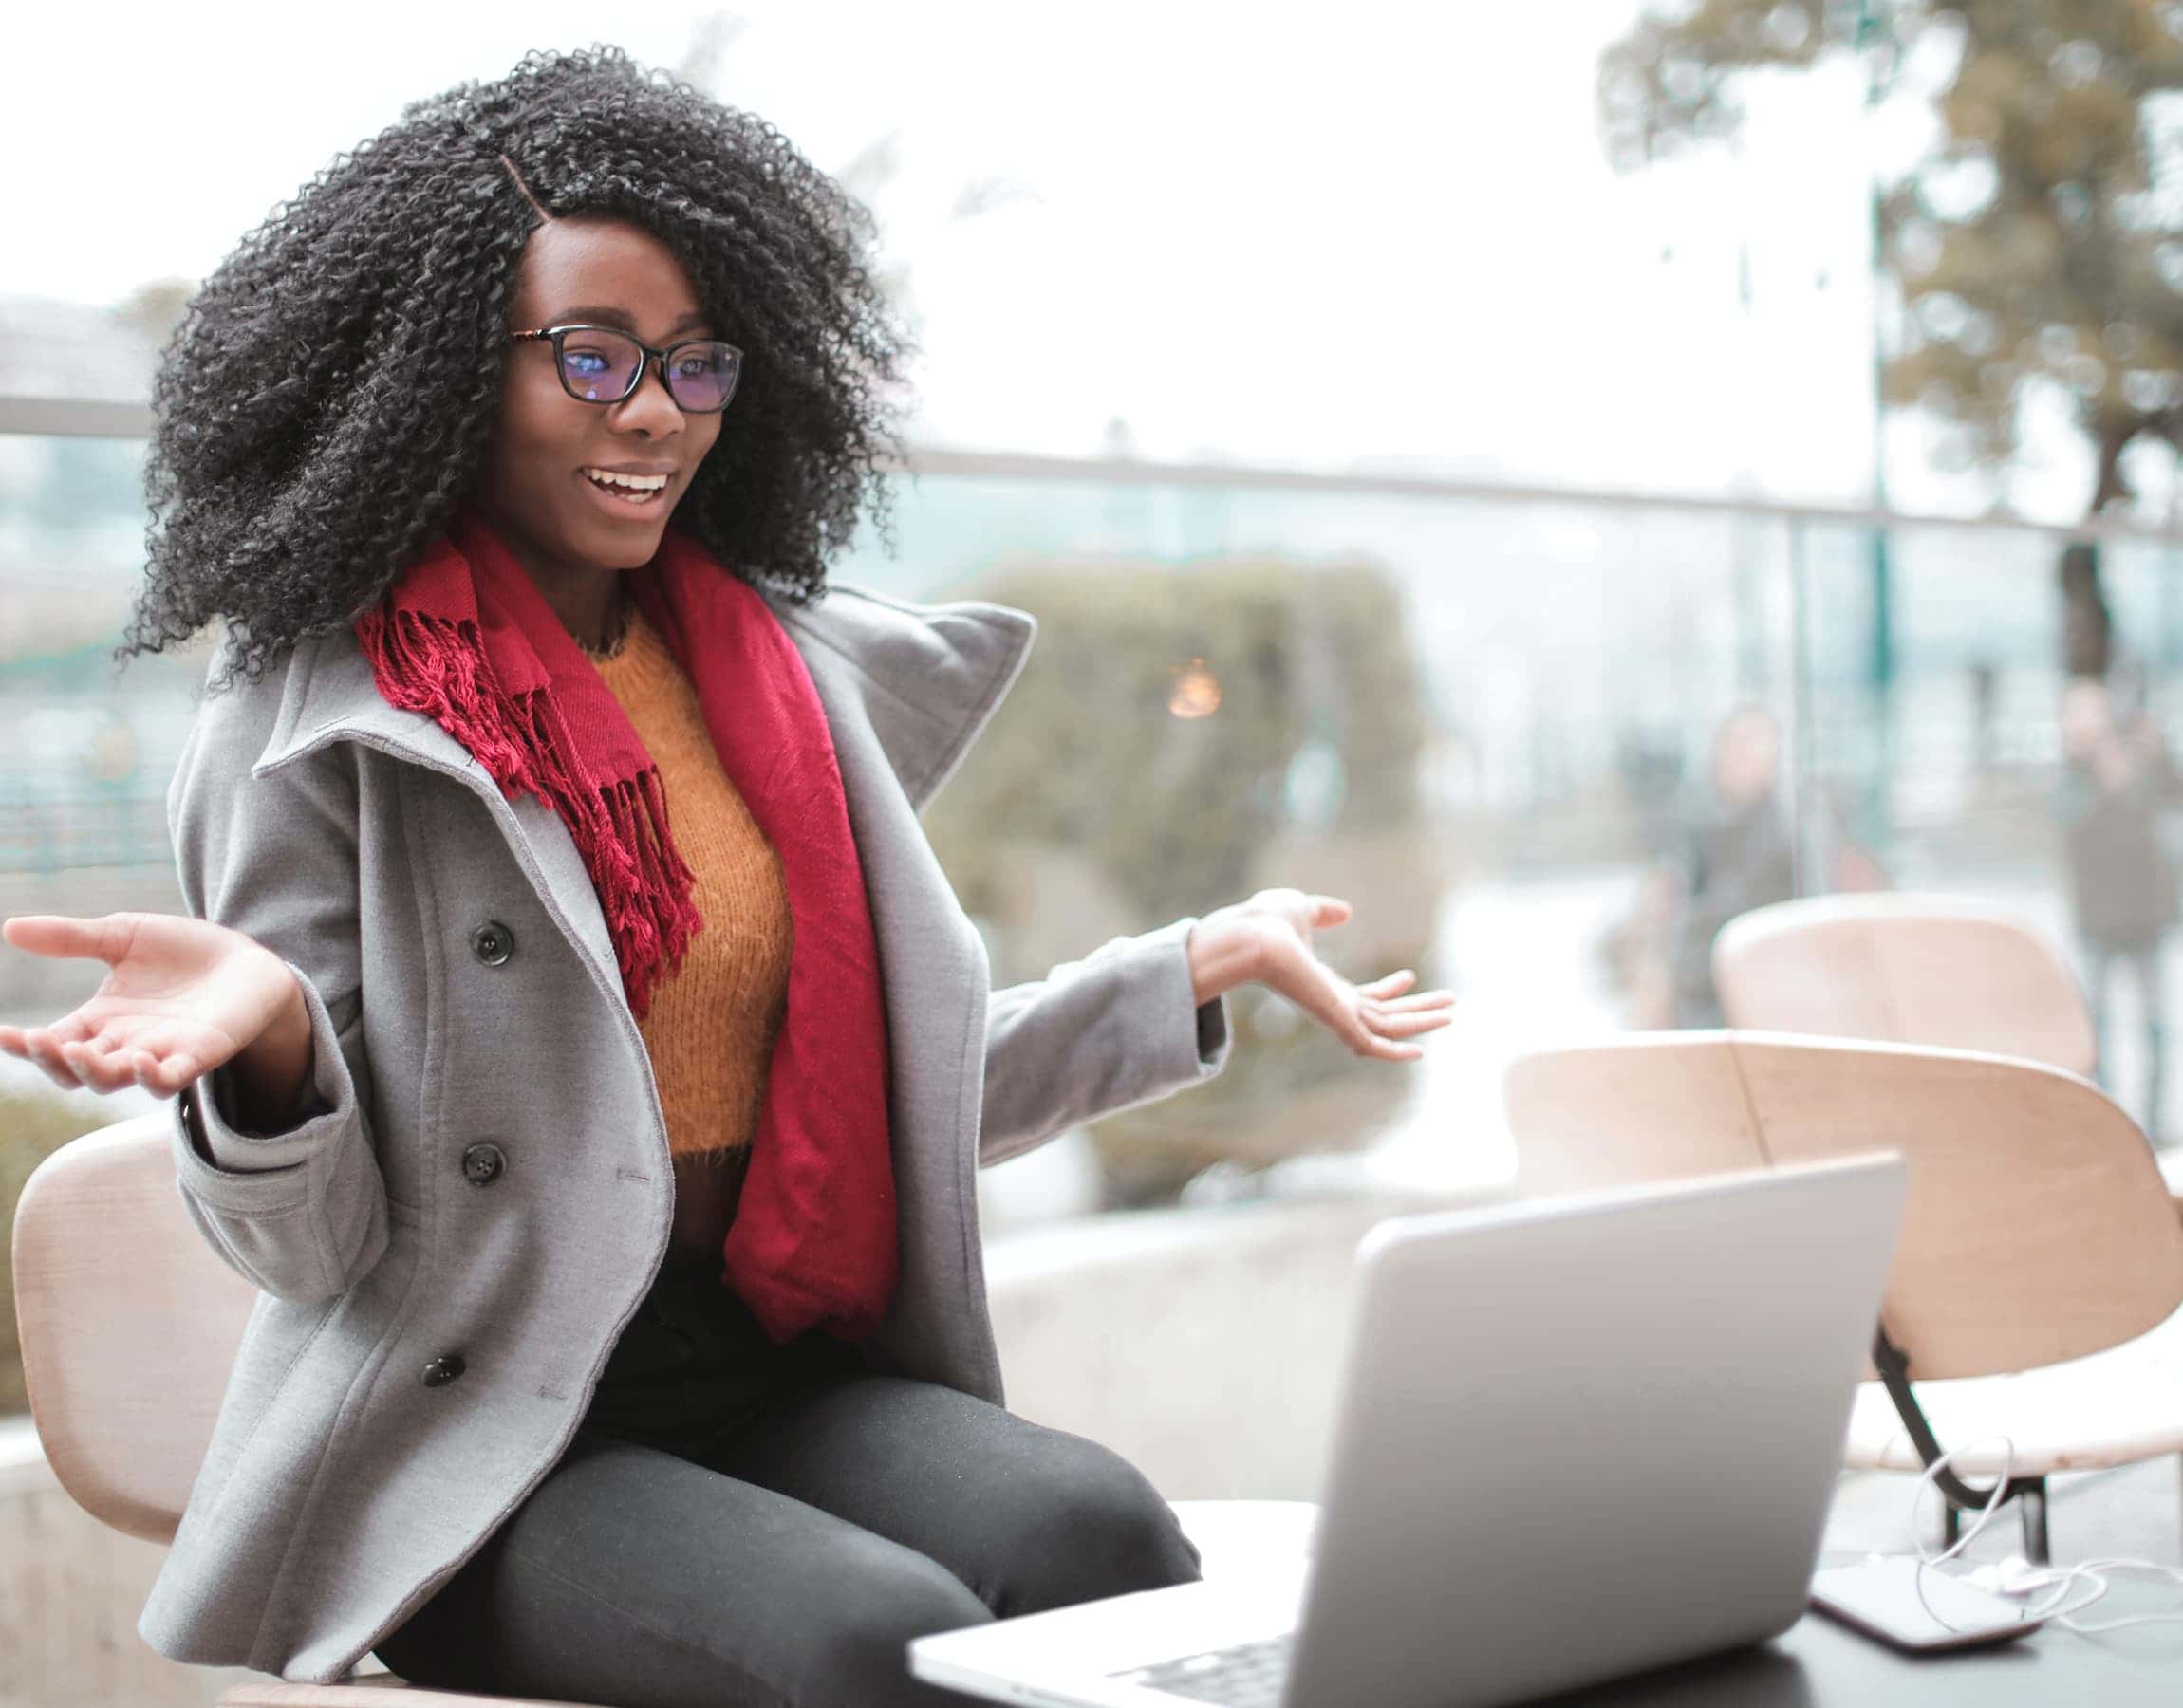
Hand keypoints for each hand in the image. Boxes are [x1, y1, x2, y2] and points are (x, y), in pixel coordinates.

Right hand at [0, 912, 303, 1099]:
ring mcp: (161, 1054)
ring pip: (115, 1080)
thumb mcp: (123, 936)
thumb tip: (9, 928)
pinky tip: (139, 1060)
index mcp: (100, 1020)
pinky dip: (152, 1077)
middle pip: (75, 1069)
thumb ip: (71, 937)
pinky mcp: (199, 1056)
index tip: (2, 1034)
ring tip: (76, 1050)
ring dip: (93, 1071)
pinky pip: (170, 1080)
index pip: (53, 1040)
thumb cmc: (182, 952)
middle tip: (39, 1040)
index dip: (25, 1044)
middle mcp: (123, 1044)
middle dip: (53, 1059)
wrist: (247, 960)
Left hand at [1189, 888, 1455, 1061]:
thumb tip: (1345, 912)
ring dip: (1421, 1022)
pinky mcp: (1335, 1020)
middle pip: (1385, 1016)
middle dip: (1418, 1011)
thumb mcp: (1302, 910)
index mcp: (1323, 986)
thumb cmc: (1267, 922)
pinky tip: (1420, 1051)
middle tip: (1450, 1005)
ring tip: (1452, 1014)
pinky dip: (1394, 1052)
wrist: (1251, 935)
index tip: (1410, 975)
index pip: (1364, 997)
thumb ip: (1324, 912)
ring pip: (1388, 1028)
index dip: (1389, 990)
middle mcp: (1331, 1005)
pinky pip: (1371, 1043)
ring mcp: (1334, 1014)